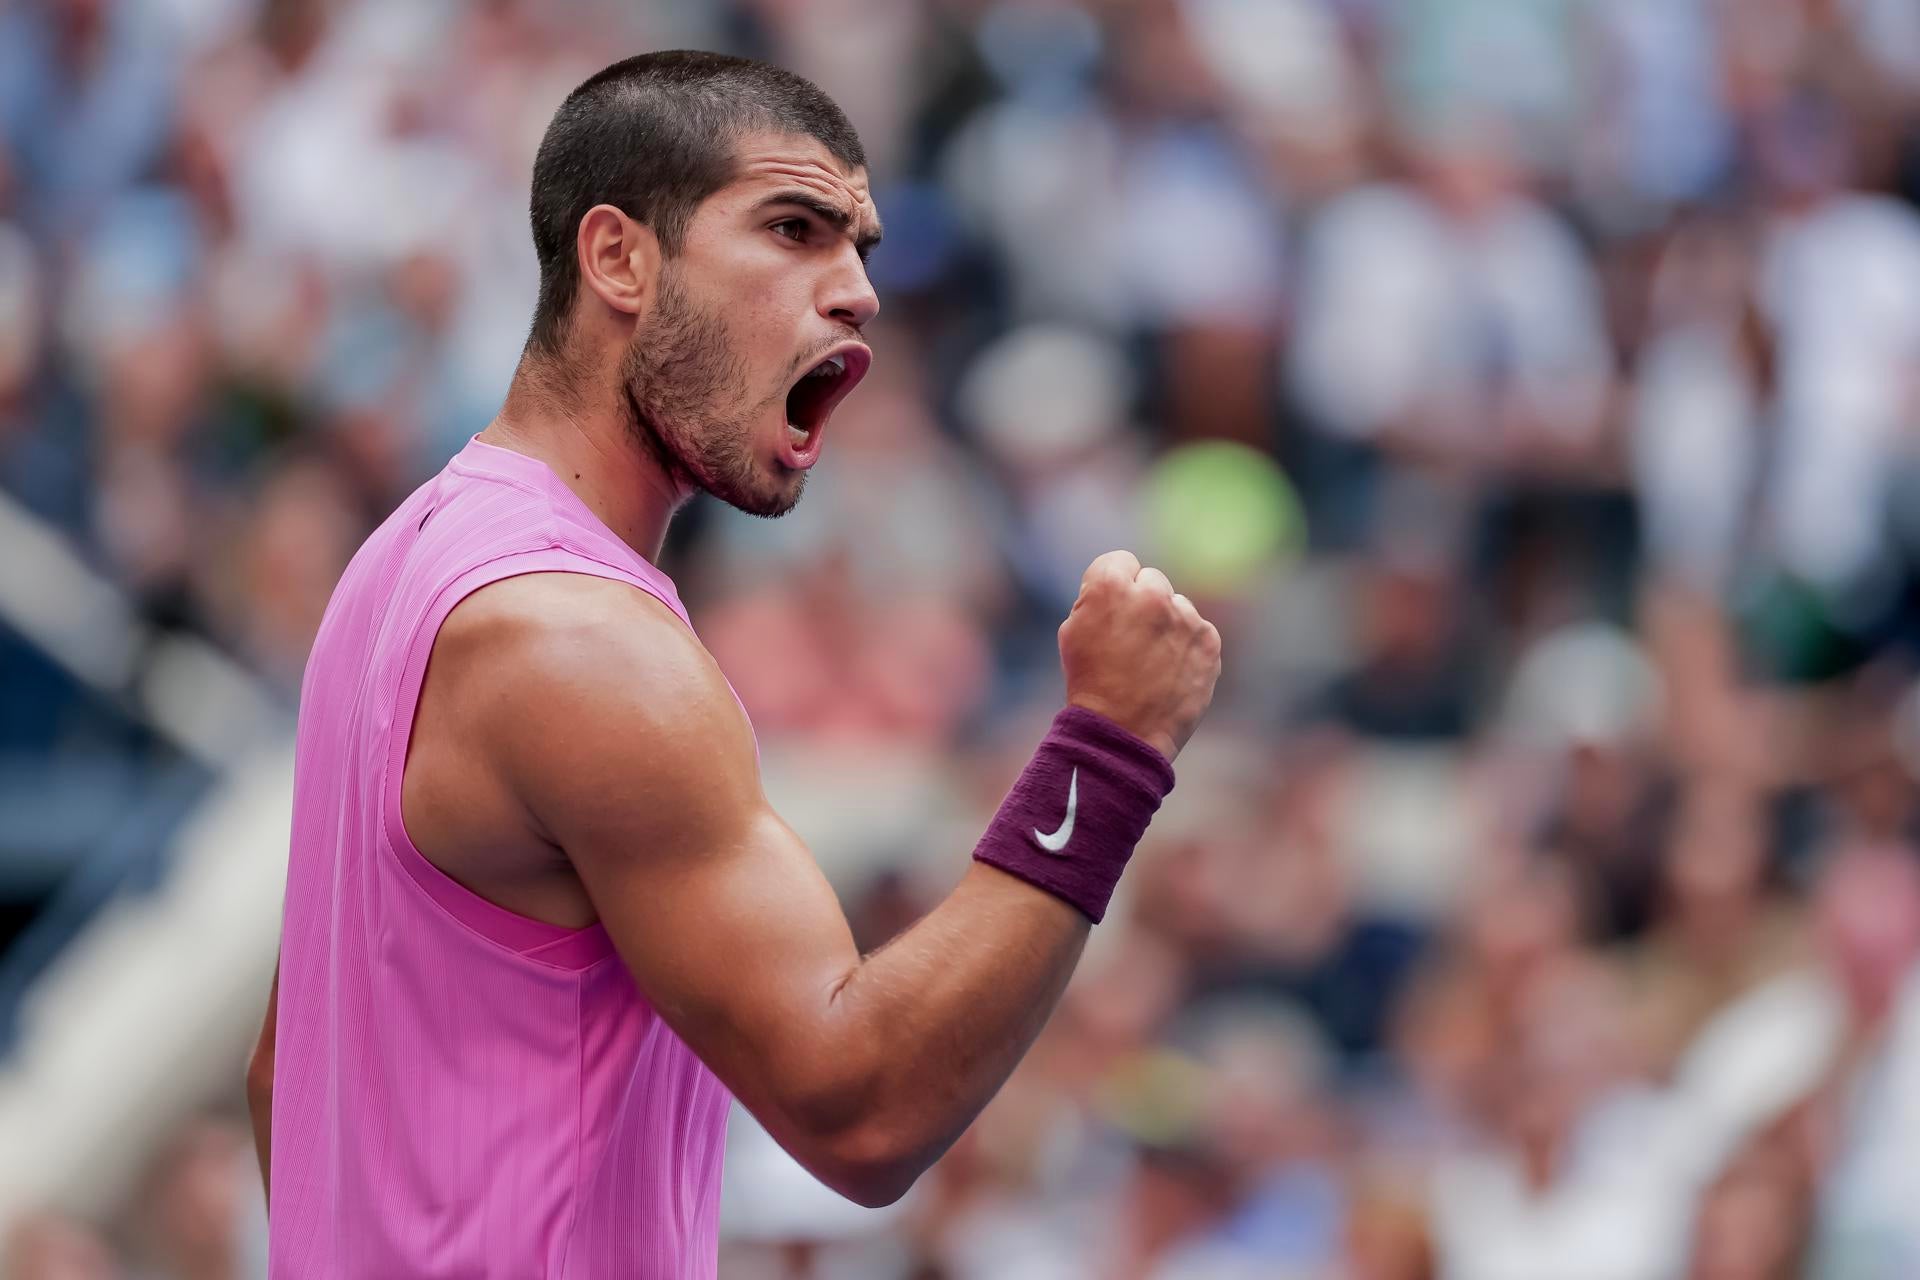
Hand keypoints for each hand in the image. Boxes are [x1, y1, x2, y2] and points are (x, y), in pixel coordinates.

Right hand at [1059, 551, 1221, 761]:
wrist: (1123, 732)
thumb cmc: (1090, 682)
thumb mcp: (1073, 631)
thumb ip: (1098, 597)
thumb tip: (1123, 586)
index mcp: (1110, 586)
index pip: (1119, 561)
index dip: (1113, 586)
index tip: (1111, 610)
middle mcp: (1152, 593)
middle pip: (1152, 580)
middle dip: (1143, 602)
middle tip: (1131, 639)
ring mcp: (1185, 617)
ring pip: (1177, 607)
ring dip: (1167, 624)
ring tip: (1151, 662)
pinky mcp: (1209, 640)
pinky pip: (1197, 630)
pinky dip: (1186, 647)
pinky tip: (1170, 671)